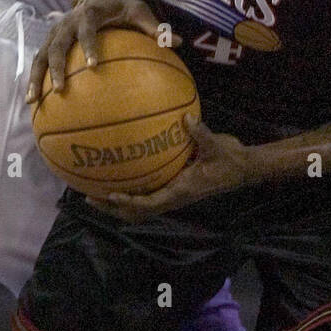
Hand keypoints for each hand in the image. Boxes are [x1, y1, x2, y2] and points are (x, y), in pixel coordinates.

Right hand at [25, 0, 172, 102]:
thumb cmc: (120, 6)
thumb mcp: (138, 10)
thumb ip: (155, 28)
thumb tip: (178, 43)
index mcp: (89, 14)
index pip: (87, 30)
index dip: (88, 46)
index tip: (93, 66)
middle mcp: (67, 23)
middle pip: (57, 45)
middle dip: (56, 67)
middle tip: (60, 90)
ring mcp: (55, 33)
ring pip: (42, 55)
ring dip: (36, 77)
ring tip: (33, 102)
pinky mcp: (49, 42)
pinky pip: (39, 61)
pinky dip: (34, 80)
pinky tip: (34, 102)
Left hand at [92, 116, 250, 220]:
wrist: (241, 170)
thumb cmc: (229, 160)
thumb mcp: (217, 146)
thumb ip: (201, 133)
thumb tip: (186, 118)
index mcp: (181, 192)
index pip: (149, 203)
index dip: (129, 202)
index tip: (111, 195)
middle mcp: (173, 197)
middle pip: (136, 212)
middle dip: (112, 208)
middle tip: (89, 197)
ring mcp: (172, 194)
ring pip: (139, 207)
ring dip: (116, 204)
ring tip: (94, 192)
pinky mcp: (173, 187)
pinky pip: (146, 194)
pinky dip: (129, 192)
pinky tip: (118, 177)